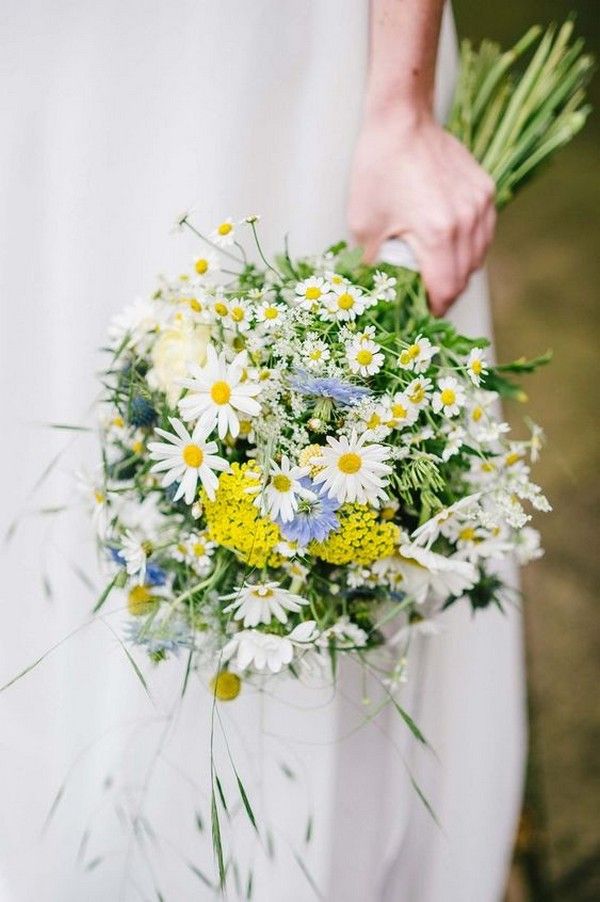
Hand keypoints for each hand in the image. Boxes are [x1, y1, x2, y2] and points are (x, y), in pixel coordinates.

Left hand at [348, 111, 496, 314]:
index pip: (446, 290)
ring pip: (478, 256)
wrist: (401, 119)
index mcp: (437, 234)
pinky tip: (450, 246)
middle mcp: (466, 221)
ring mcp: (480, 204)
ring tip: (437, 273)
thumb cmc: (377, 170)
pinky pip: (484, 232)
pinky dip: (469, 246)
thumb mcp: (363, 225)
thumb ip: (375, 264)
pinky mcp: (485, 190)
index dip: (434, 308)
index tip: (421, 314)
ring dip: (459, 271)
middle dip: (445, 293)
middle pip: (464, 277)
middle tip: (426, 298)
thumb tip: (377, 292)